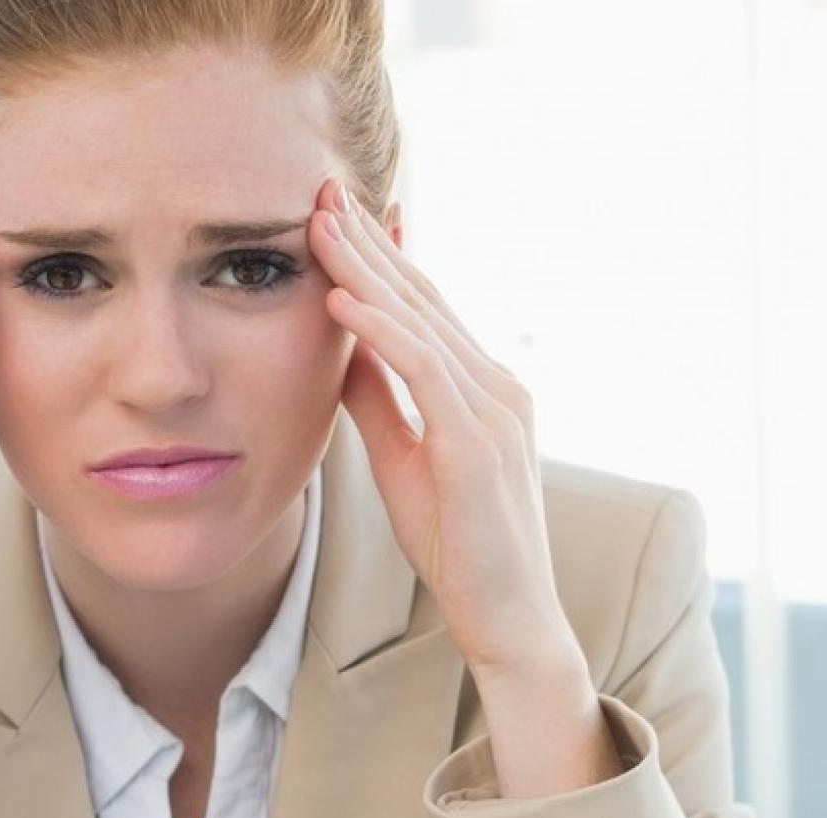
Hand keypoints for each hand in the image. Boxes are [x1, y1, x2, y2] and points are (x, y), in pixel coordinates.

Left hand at [306, 177, 580, 679]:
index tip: (332, 216)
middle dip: (369, 242)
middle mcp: (498, 387)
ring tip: (319, 226)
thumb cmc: (458, 544)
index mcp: (483, 389)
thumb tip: (341, 349)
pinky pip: (425, 370)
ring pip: (422, 321)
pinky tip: (342, 298)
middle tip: (322, 190)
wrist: (507, 618)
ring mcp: (495, 412)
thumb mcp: (404, 457)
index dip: (378, 258)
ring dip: (366, 269)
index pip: (424, 308)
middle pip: (424, 298)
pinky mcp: (479, 445)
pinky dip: (382, 330)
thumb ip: (380, 400)